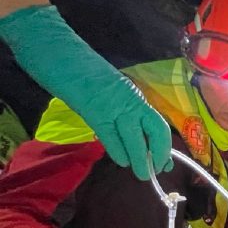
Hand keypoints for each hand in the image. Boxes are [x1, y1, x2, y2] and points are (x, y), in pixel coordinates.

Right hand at [0, 5, 172, 179]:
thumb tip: (136, 134)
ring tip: (141, 173)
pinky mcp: (94, 112)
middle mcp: (130, 101)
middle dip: (158, 154)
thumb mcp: (113, 91)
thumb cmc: (86, 73)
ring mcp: (113, 106)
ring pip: (135, 138)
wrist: (61, 54)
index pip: (158, 123)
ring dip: (139, 159)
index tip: (166, 160)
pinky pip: (110, 136)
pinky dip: (118, 151)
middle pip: (155, 131)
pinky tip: (123, 161)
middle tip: (157, 169)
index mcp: (135, 96)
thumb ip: (125, 109)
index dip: (165, 145)